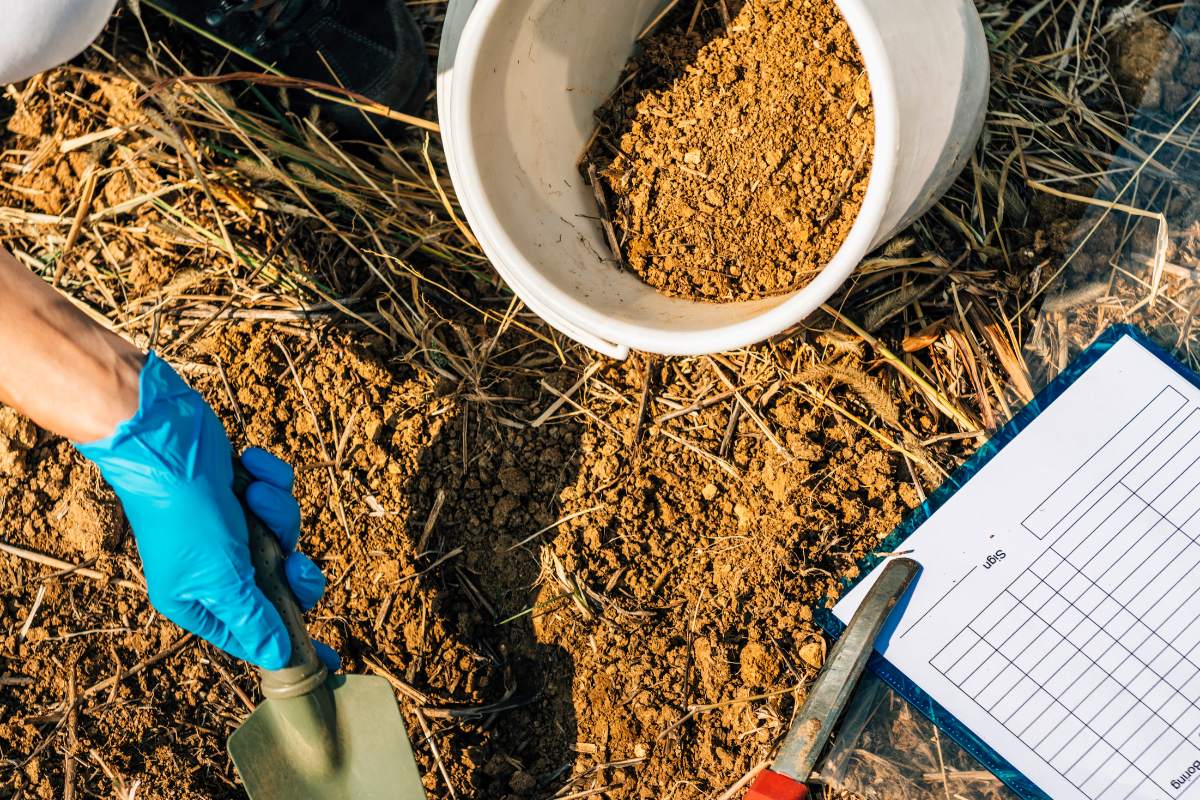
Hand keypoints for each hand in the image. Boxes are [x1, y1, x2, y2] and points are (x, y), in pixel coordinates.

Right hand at [75, 353, 337, 671]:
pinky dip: (269, 479)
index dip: (290, 645)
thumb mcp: (223, 577)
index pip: (253, 635)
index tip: (332, 661)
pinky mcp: (241, 489)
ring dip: (277, 513)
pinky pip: (278, 494)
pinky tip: (249, 470)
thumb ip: (255, 617)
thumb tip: (279, 657)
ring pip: (285, 535)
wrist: (164, 437)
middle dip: (295, 571)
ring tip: (253, 496)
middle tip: (295, 563)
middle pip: (282, 586)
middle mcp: (212, 567)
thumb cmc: (187, 513)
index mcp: (197, 599)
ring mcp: (229, 527)